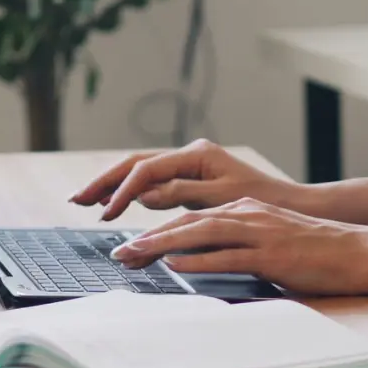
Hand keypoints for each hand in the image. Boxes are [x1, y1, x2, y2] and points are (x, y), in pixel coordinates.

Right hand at [69, 140, 298, 220]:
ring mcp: (189, 165)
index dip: (122, 191)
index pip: (148, 170)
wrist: (290, 206)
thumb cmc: (263, 204)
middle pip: (136, 164)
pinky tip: (115, 202)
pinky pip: (153, 183)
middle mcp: (190, 155)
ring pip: (141, 172)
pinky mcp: (190, 178)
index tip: (105, 213)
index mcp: (197, 155)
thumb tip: (144, 194)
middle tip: (77, 199)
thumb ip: (182, 194)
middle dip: (105, 181)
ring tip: (86, 200)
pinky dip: (131, 192)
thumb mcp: (223, 200)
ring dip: (113, 185)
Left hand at [108, 198, 367, 295]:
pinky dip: (200, 259)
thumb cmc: (310, 252)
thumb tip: (194, 258)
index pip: (189, 218)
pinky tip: (178, 265)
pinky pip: (229, 255)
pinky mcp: (272, 253)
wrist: (354, 251)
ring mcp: (259, 232)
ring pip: (201, 233)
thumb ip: (231, 245)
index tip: (128, 247)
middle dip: (148, 238)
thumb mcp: (265, 241)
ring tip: (135, 256)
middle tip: (118, 253)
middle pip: (187, 222)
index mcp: (242, 210)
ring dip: (163, 245)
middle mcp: (246, 215)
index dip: (155, 231)